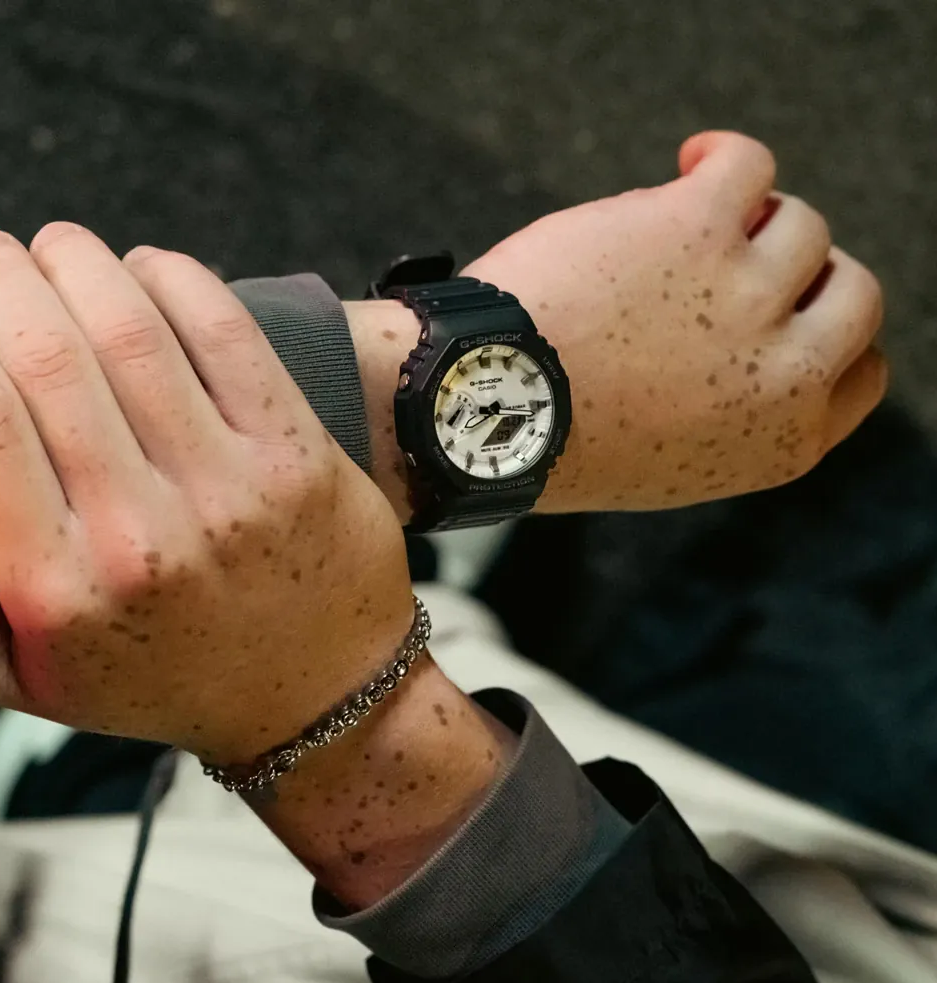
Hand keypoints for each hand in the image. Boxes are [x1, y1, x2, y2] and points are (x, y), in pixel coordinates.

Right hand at [0, 224, 412, 765]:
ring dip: (80, 262)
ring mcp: (229, 486)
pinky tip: (146, 268)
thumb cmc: (173, 679)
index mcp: (59, 585)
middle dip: (1, 277)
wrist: (318, 695)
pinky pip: (229, 335)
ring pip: (133, 330)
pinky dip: (177, 280)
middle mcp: (142, 530)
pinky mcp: (296, 454)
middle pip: (46, 356)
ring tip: (55, 248)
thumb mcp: (39, 681)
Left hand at [460, 131, 886, 510]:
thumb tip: (748, 348)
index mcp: (782, 439)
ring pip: (799, 224)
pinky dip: (724, 156)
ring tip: (686, 228)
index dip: (828, 335)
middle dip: (806, 276)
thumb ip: (733, 415)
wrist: (483, 410)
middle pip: (854, 291)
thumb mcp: (671, 463)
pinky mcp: (700, 226)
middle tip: (746, 268)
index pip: (863, 373)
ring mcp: (749, 293)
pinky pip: (749, 162)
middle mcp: (786, 371)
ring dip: (748, 221)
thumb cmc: (551, 439)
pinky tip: (689, 166)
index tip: (792, 316)